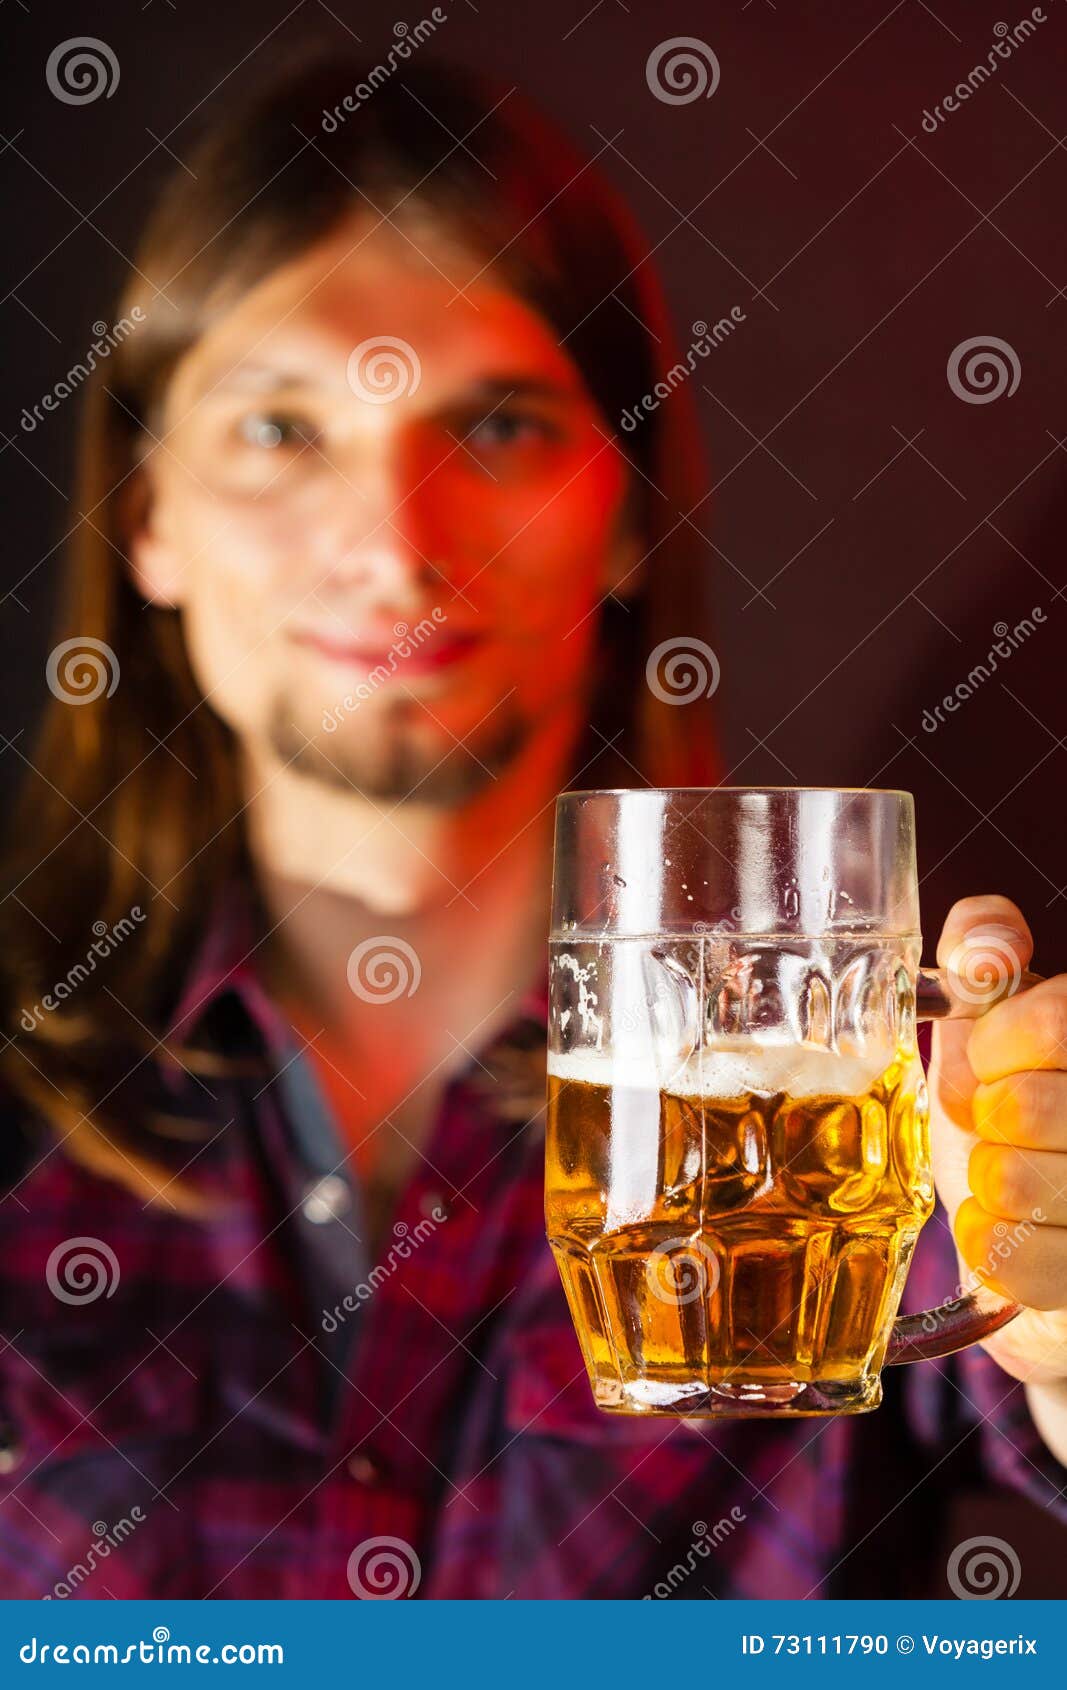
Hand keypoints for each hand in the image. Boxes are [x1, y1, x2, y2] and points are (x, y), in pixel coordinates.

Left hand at [928, 895, 1066, 1392]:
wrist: (1044, 1237)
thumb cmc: (1025, 1115)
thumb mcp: (999, 1020)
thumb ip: (985, 953)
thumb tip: (988, 946)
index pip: (1051, 1022)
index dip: (995, 1046)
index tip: (996, 1064)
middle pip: (1024, 1107)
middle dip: (987, 1116)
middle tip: (1006, 1126)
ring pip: (1012, 1181)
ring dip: (987, 1179)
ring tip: (1012, 1175)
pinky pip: (1015, 1260)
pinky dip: (990, 1243)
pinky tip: (1010, 1227)